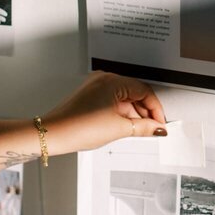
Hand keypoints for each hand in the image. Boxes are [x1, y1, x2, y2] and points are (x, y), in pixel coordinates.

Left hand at [0, 72, 166, 172]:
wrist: (54, 134)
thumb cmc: (77, 127)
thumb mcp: (119, 128)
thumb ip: (144, 127)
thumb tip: (157, 128)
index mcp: (113, 81)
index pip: (145, 91)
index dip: (156, 109)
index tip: (160, 123)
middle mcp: (104, 79)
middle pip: (136, 92)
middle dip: (145, 112)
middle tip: (152, 128)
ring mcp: (96, 86)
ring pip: (125, 97)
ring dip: (133, 114)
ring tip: (137, 130)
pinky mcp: (90, 95)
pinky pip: (113, 100)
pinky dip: (121, 113)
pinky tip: (123, 126)